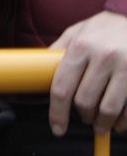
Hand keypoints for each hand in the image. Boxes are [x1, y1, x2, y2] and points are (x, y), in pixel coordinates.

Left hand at [48, 11, 126, 134]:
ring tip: (100, 124)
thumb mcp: (77, 32)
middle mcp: (103, 57)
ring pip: (108, 109)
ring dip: (102, 123)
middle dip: (82, 116)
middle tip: (84, 118)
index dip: (57, 113)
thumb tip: (38, 71)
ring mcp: (126, 67)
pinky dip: (123, 121)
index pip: (62, 88)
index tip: (57, 128)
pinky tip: (119, 123)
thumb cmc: (105, 27)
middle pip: (84, 101)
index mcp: (81, 47)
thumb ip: (59, 51)